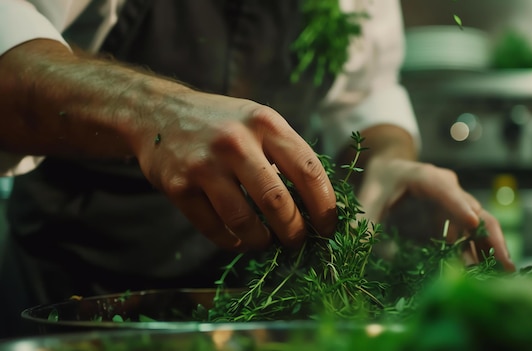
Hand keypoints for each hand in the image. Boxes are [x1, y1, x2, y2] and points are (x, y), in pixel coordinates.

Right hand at [130, 92, 336, 250]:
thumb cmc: (221, 123)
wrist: (158, 113)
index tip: (328, 227)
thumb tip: (318, 204)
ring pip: (244, 221)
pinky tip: (238, 239)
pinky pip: (212, 228)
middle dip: (294, 231)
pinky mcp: (178, 186)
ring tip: (266, 242)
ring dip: (261, 241)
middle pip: (277, 202)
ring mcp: (204, 165)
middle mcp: (235, 142)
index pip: (308, 170)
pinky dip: (231, 241)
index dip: (324, 206)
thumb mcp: (257, 122)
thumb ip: (285, 154)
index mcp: (265, 123)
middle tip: (298, 241)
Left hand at [357, 158, 515, 271]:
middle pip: (475, 212)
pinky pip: (471, 240)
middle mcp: (450, 190)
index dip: (457, 205)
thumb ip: (361, 222)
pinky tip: (487, 279)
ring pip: (481, 229)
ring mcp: (457, 207)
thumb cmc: (380, 181)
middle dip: (491, 238)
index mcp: (426, 177)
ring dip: (491, 253)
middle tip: (505, 265)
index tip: (471, 222)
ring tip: (503, 280)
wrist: (391, 170)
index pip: (444, 188)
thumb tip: (354, 252)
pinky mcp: (456, 223)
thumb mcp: (368, 197)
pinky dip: (479, 258)